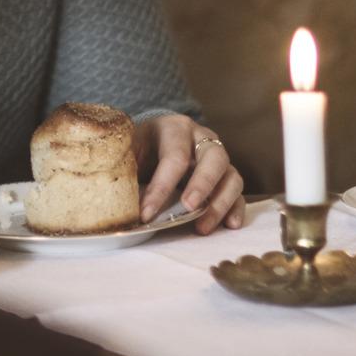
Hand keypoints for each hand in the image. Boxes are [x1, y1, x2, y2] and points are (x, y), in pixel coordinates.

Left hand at [134, 114, 244, 234]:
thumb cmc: (141, 146)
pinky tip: (230, 225)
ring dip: (220, 203)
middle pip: (214, 158)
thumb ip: (125, 167)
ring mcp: (218, 157)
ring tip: (202, 227)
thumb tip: (117, 203)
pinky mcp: (226, 176)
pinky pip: (238, 191)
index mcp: (174, 128)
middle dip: (202, 185)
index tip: (146, 213)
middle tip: (189, 207)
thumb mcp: (129, 147)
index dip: (161, 187)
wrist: (155, 137)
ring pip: (231, 176)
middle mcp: (202, 139)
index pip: (174, 157)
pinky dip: (236, 208)